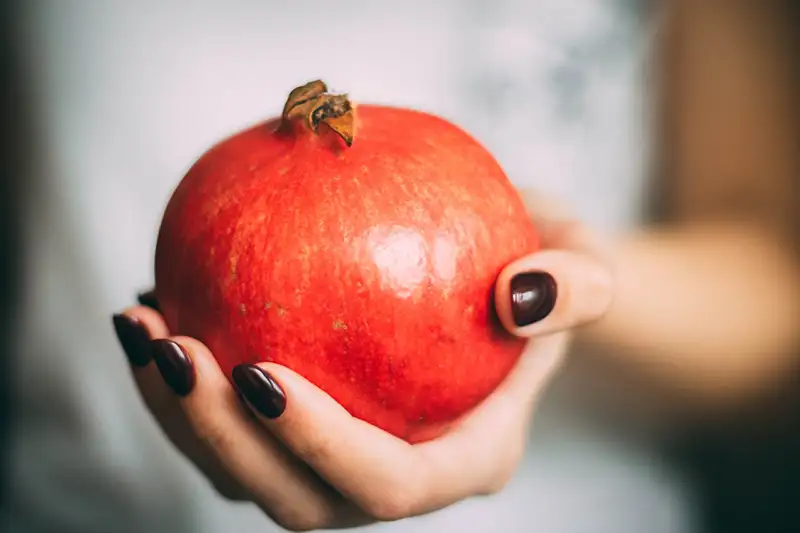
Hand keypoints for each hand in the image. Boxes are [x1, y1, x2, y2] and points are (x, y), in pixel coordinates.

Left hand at [112, 190, 612, 530]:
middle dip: (224, 443)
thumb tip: (521, 294)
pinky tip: (155, 302)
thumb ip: (576, 284)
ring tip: (141, 325)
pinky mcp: (304, 426)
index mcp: (465, 457)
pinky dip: (181, 381)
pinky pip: (232, 424)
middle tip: (174, 349)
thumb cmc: (546, 275)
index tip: (259, 370)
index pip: (389, 483)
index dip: (318, 448)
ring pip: (248, 474)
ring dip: (179, 416)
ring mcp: (343, 458)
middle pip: (299, 501)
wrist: (507, 283)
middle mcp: (398, 475)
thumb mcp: (583, 263)